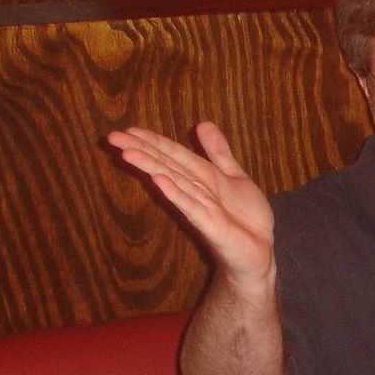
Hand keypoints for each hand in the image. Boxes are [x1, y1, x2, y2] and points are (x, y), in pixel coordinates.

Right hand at [108, 122, 274, 285]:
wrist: (261, 251)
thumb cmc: (245, 217)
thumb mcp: (234, 177)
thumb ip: (218, 152)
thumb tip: (202, 123)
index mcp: (202, 177)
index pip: (173, 154)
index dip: (152, 141)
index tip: (125, 130)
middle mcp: (197, 191)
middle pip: (166, 166)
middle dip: (141, 150)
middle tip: (112, 137)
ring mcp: (202, 209)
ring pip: (174, 183)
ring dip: (151, 167)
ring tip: (128, 153)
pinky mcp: (212, 227)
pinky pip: (193, 208)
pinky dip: (177, 194)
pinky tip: (159, 181)